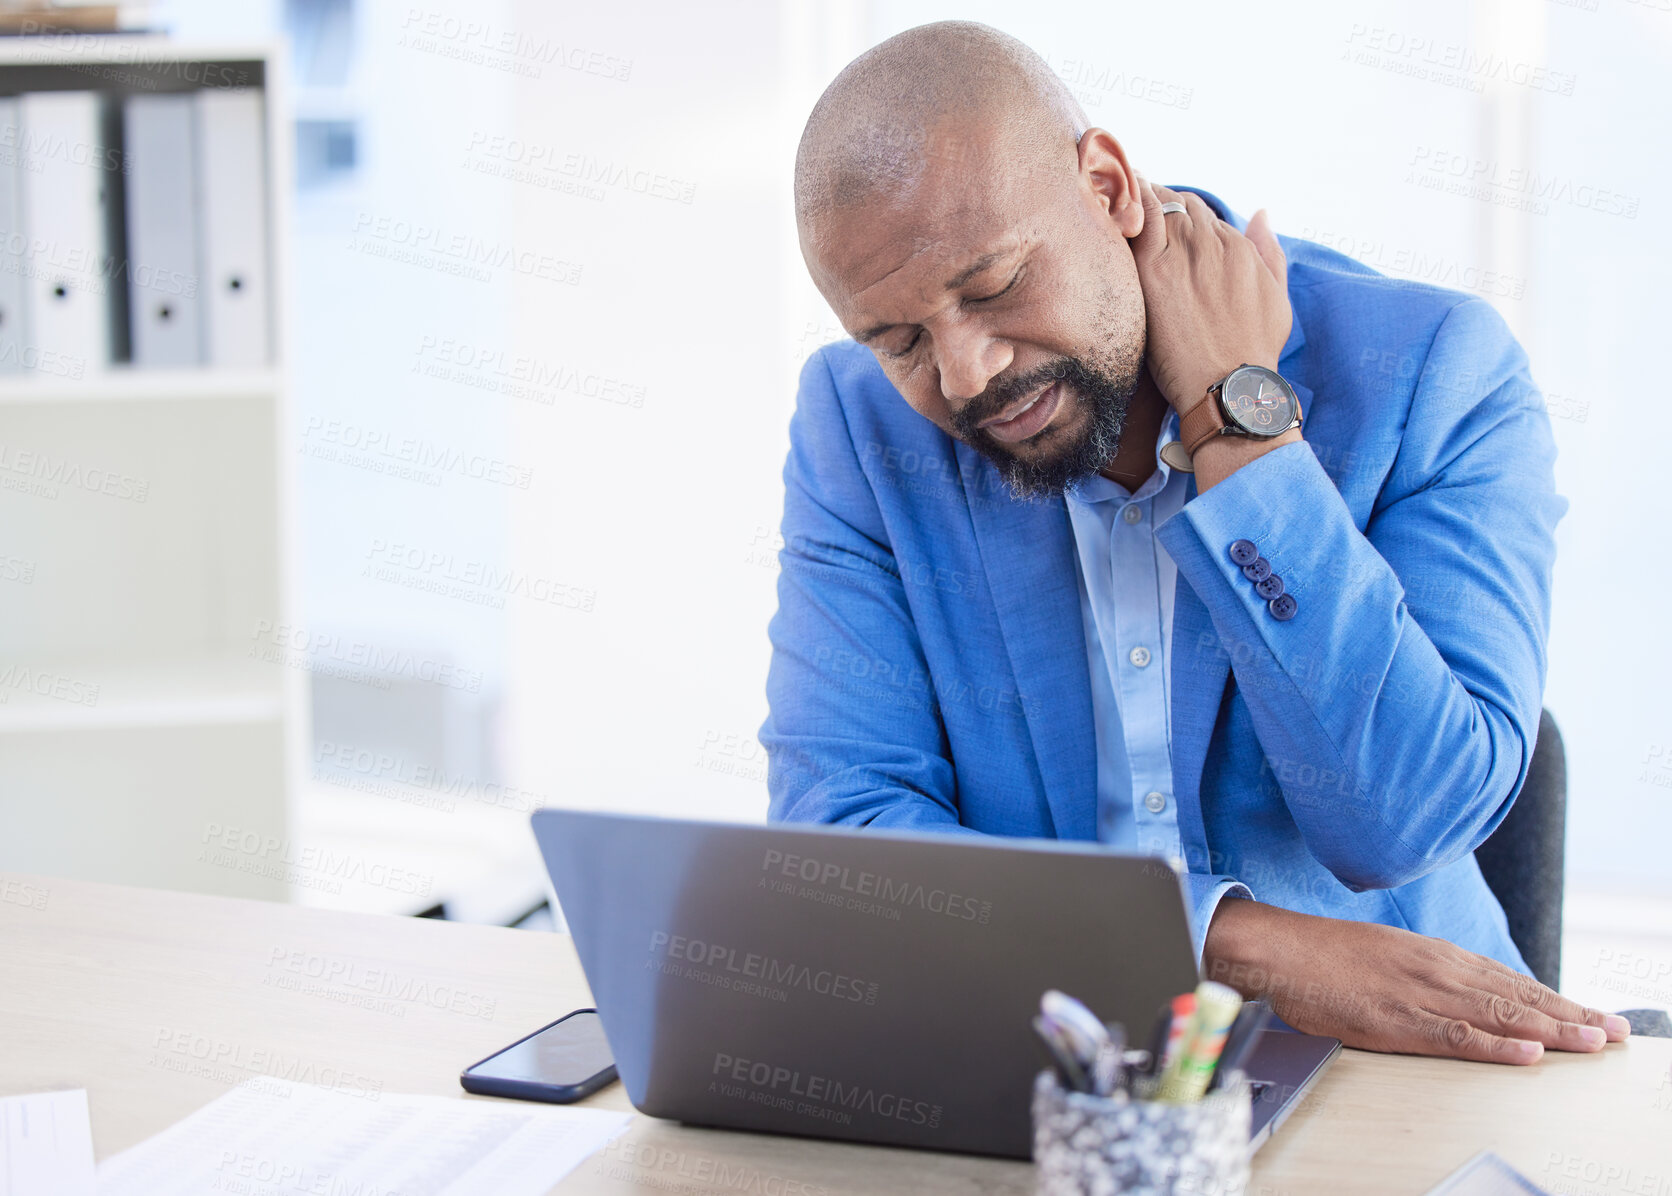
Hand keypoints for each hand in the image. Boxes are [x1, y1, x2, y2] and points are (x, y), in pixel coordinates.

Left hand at [1131, 178, 1291, 415]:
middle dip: (1157, 200)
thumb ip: (1270, 251)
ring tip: (1118, 198)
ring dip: (1140, 197)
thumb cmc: (1254, 352)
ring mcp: (1185, 255)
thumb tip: (1260, 212)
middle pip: (1180, 204)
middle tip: (1129, 203)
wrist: (1231, 385)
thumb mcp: (1277, 296)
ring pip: (1160, 205)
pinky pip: (1141, 221)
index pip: (1201, 212)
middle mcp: (1214, 243)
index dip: (1178, 212)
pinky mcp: (1155, 271)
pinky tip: (1114, 206)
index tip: (1158, 219)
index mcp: (1240, 248)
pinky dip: (1129, 207)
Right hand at [1203, 900, 1630, 1063]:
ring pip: (1497, 1015)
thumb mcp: (1387, 953)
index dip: (1555, 999)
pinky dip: (1495, 1046)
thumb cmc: (1325, 956)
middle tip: (1616, 1032)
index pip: (1509, 980)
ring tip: (1592, 1043)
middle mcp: (1437, 969)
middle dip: (1569, 1015)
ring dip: (1550, 1030)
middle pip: (1515, 996)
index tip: (1594, 1015)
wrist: (1278, 950)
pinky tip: (1527, 1054)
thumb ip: (1427, 972)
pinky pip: (1454, 1036)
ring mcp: (1418, 993)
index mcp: (1435, 954)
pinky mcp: (1396, 1019)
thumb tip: (1461, 992)